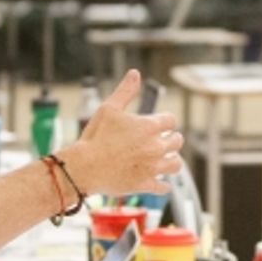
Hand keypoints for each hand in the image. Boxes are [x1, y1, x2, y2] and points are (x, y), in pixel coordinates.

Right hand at [61, 69, 182, 195]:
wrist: (84, 167)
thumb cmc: (95, 137)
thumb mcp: (108, 108)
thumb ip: (125, 91)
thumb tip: (135, 74)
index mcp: (150, 126)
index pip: (171, 120)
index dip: (164, 121)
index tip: (157, 125)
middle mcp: (156, 146)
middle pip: (177, 141)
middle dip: (169, 140)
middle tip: (159, 142)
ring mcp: (153, 167)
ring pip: (176, 164)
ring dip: (171, 160)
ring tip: (163, 160)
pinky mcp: (146, 184)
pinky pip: (164, 187)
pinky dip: (163, 185)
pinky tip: (159, 182)